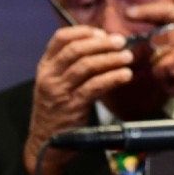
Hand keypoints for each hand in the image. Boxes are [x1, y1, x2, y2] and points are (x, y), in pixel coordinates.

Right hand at [24, 25, 132, 174]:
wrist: (46, 142)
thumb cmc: (57, 109)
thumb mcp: (57, 82)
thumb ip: (73, 64)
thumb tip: (104, 44)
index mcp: (45, 66)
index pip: (60, 38)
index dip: (83, 32)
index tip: (103, 32)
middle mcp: (49, 76)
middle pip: (76, 50)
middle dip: (102, 43)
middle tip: (121, 42)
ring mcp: (59, 91)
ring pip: (86, 66)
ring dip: (110, 59)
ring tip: (128, 57)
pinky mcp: (72, 106)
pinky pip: (94, 87)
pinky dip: (112, 78)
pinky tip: (126, 75)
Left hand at [127, 2, 173, 117]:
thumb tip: (172, 21)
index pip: (170, 10)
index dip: (148, 10)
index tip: (130, 12)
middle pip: (157, 34)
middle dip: (152, 49)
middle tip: (153, 58)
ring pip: (156, 57)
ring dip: (163, 72)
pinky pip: (159, 72)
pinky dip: (167, 84)